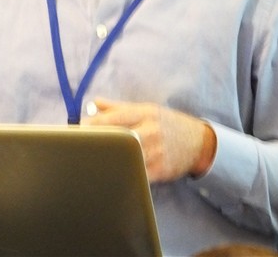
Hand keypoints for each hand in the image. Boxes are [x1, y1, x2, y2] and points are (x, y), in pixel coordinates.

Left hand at [85, 98, 215, 182]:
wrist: (198, 142)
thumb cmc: (167, 123)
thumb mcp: (146, 109)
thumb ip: (118, 107)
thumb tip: (93, 103)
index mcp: (145, 113)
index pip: (114, 118)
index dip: (93, 124)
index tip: (79, 129)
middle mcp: (151, 131)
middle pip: (118, 138)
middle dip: (98, 142)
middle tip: (81, 147)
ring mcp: (156, 152)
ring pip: (126, 158)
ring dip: (108, 160)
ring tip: (91, 161)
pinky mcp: (159, 171)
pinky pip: (136, 174)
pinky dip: (123, 173)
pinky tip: (110, 173)